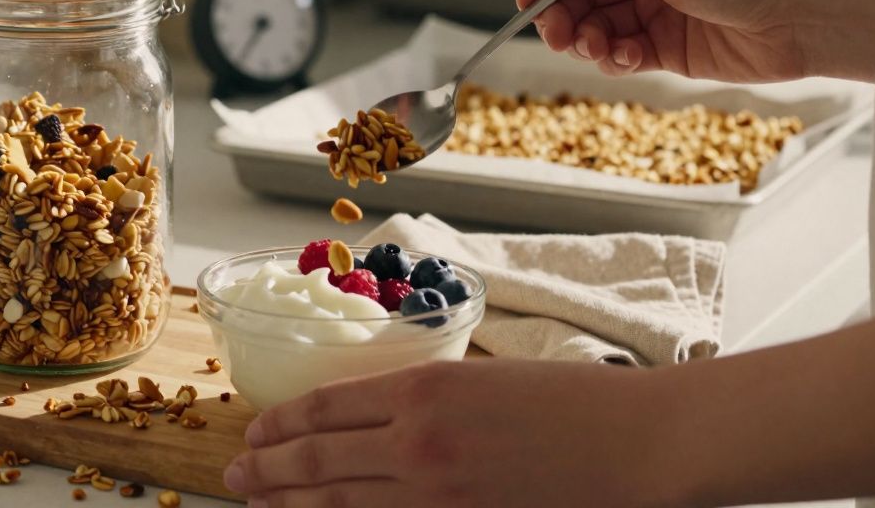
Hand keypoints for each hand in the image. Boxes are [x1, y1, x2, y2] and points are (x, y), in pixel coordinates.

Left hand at [224, 359, 683, 507]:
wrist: (641, 442)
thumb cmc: (572, 401)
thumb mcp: (483, 378)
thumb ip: (422, 400)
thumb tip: (373, 422)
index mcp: (421, 390)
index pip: (324, 407)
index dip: (281, 422)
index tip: (255, 431)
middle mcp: (416, 444)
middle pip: (316, 460)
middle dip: (266, 469)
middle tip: (234, 474)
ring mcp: (435, 495)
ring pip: (338, 504)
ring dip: (290, 504)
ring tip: (257, 502)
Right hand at [516, 0, 858, 82]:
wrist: (799, 19)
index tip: (527, 2)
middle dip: (564, 17)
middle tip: (559, 37)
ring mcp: (653, 8)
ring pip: (595, 27)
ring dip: (589, 41)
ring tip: (599, 49)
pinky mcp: (664, 46)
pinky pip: (620, 54)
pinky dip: (615, 59)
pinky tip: (628, 58)